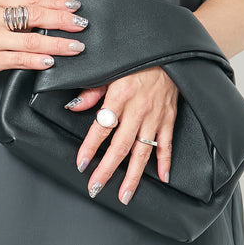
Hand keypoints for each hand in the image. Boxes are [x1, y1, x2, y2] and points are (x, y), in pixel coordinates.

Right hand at [0, 0, 87, 75]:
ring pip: (30, 40)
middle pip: (34, 16)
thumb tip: (49, 11)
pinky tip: (51, 61)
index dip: (56, 3)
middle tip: (82, 24)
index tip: (75, 6)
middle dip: (62, 20)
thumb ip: (13, 8)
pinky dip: (37, 60)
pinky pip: (18, 60)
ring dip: (57, 44)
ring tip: (75, 46)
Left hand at [67, 67, 177, 203]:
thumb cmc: (135, 59)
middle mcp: (138, 110)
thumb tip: (74, 106)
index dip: (90, 147)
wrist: (167, 49)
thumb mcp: (110, 69)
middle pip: (120, 146)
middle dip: (107, 169)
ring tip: (125, 195)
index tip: (82, 164)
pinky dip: (165, 161)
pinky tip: (163, 177)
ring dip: (134, 176)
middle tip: (96, 187)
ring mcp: (155, 116)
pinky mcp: (169, 117)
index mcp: (120, 96)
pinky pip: (167, 144)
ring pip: (143, 152)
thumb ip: (92, 90)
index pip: (101, 127)